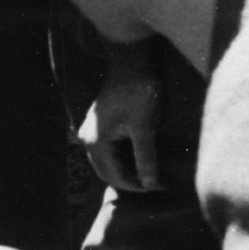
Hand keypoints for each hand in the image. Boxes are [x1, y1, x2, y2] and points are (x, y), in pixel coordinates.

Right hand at [78, 50, 163, 192]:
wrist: (130, 62)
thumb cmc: (138, 92)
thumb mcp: (144, 127)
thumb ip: (146, 157)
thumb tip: (151, 185)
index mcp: (96, 142)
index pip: (114, 176)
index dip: (137, 186)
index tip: (160, 187)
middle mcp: (88, 139)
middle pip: (108, 172)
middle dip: (132, 180)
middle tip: (158, 183)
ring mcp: (92, 131)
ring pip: (109, 162)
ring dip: (129, 170)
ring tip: (153, 172)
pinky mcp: (100, 125)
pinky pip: (110, 151)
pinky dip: (126, 158)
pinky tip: (142, 157)